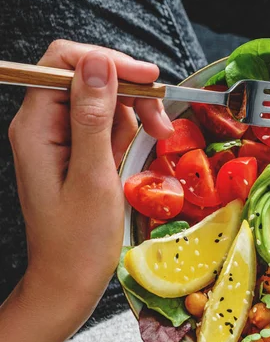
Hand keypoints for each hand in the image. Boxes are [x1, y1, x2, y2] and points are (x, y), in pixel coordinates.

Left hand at [9, 40, 173, 333]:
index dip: (108, 62)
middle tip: (161, 124)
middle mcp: (44, 124)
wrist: (71, 278)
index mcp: (36, 126)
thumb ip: (93, 116)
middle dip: (129, 95)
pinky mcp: (76, 148)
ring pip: (104, 100)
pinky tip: (131, 155)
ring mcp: (60, 136)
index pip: (65, 63)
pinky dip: (126, 134)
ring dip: (133, 116)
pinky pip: (106, 124)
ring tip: (153, 142)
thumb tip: (98, 63)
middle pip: (89, 79)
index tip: (148, 79)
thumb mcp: (93, 175)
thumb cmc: (79, 239)